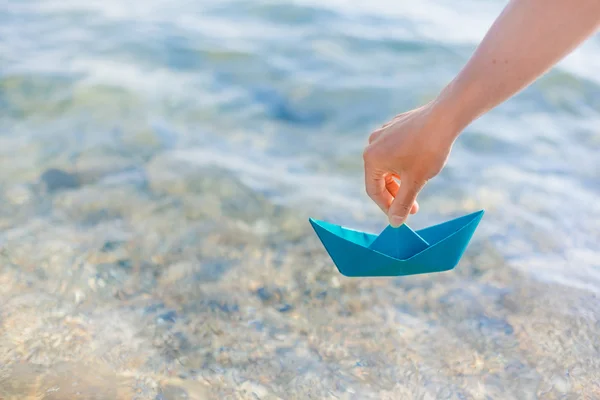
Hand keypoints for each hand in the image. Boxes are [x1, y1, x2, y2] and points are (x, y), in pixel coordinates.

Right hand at [363, 102, 457, 226]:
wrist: (445, 117)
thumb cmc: (428, 150)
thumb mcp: (415, 182)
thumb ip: (402, 204)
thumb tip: (394, 223)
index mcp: (372, 158)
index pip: (373, 191)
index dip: (387, 207)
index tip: (401, 216)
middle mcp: (372, 144)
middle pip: (380, 178)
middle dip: (397, 193)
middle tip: (413, 206)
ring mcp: (383, 133)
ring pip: (388, 164)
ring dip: (401, 179)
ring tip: (419, 184)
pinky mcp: (395, 126)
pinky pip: (395, 151)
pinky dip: (404, 163)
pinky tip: (421, 165)